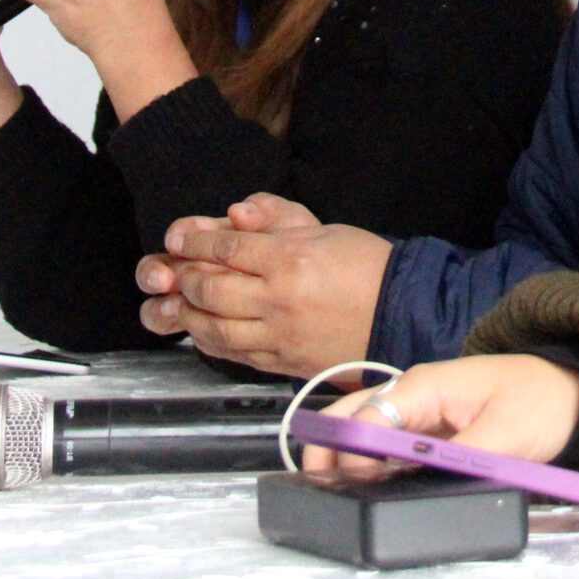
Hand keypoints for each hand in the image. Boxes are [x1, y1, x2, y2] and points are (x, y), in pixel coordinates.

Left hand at [139, 209, 391, 379]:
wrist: (401, 314)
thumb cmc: (367, 267)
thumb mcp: (323, 231)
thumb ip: (276, 224)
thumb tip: (235, 216)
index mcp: (290, 260)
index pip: (227, 249)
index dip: (194, 242)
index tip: (178, 238)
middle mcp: (278, 300)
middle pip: (211, 290)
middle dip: (186, 278)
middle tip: (177, 270)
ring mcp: (279, 335)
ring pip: (215, 328)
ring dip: (190, 314)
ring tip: (182, 303)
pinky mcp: (283, 362)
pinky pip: (234, 354)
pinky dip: (211, 341)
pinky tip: (204, 331)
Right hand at [297, 356, 578, 481]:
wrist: (570, 392)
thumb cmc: (541, 401)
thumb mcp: (508, 435)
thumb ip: (462, 460)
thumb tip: (421, 483)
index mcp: (423, 386)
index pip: (365, 417)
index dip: (354, 453)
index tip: (360, 484)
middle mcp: (410, 397)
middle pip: (346, 419)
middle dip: (327, 453)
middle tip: (325, 494)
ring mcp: (415, 415)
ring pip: (360, 435)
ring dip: (346, 462)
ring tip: (342, 498)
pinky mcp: (426, 434)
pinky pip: (385, 450)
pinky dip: (372, 468)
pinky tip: (373, 492)